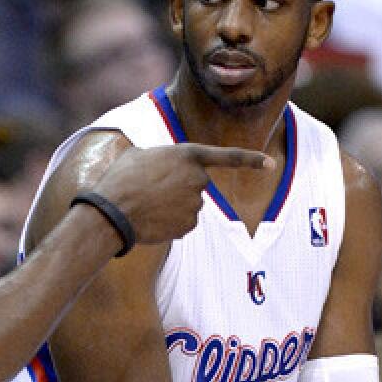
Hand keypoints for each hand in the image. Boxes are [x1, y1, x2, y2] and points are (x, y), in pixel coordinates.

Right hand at [92, 143, 272, 244]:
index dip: (251, 160)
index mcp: (188, 155)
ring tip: (146, 204)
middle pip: (196, 185)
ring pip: (189, 206)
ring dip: (171, 206)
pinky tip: (152, 220)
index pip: (228, 157)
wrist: (112, 211)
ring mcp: (196, 204)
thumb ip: (157, 157)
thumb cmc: (120, 178)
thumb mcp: (138, 154)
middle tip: (151, 190)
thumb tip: (153, 166)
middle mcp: (198, 179)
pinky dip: (170, 224)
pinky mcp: (189, 226)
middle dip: (179, 188)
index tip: (270, 164)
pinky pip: (183, 224)